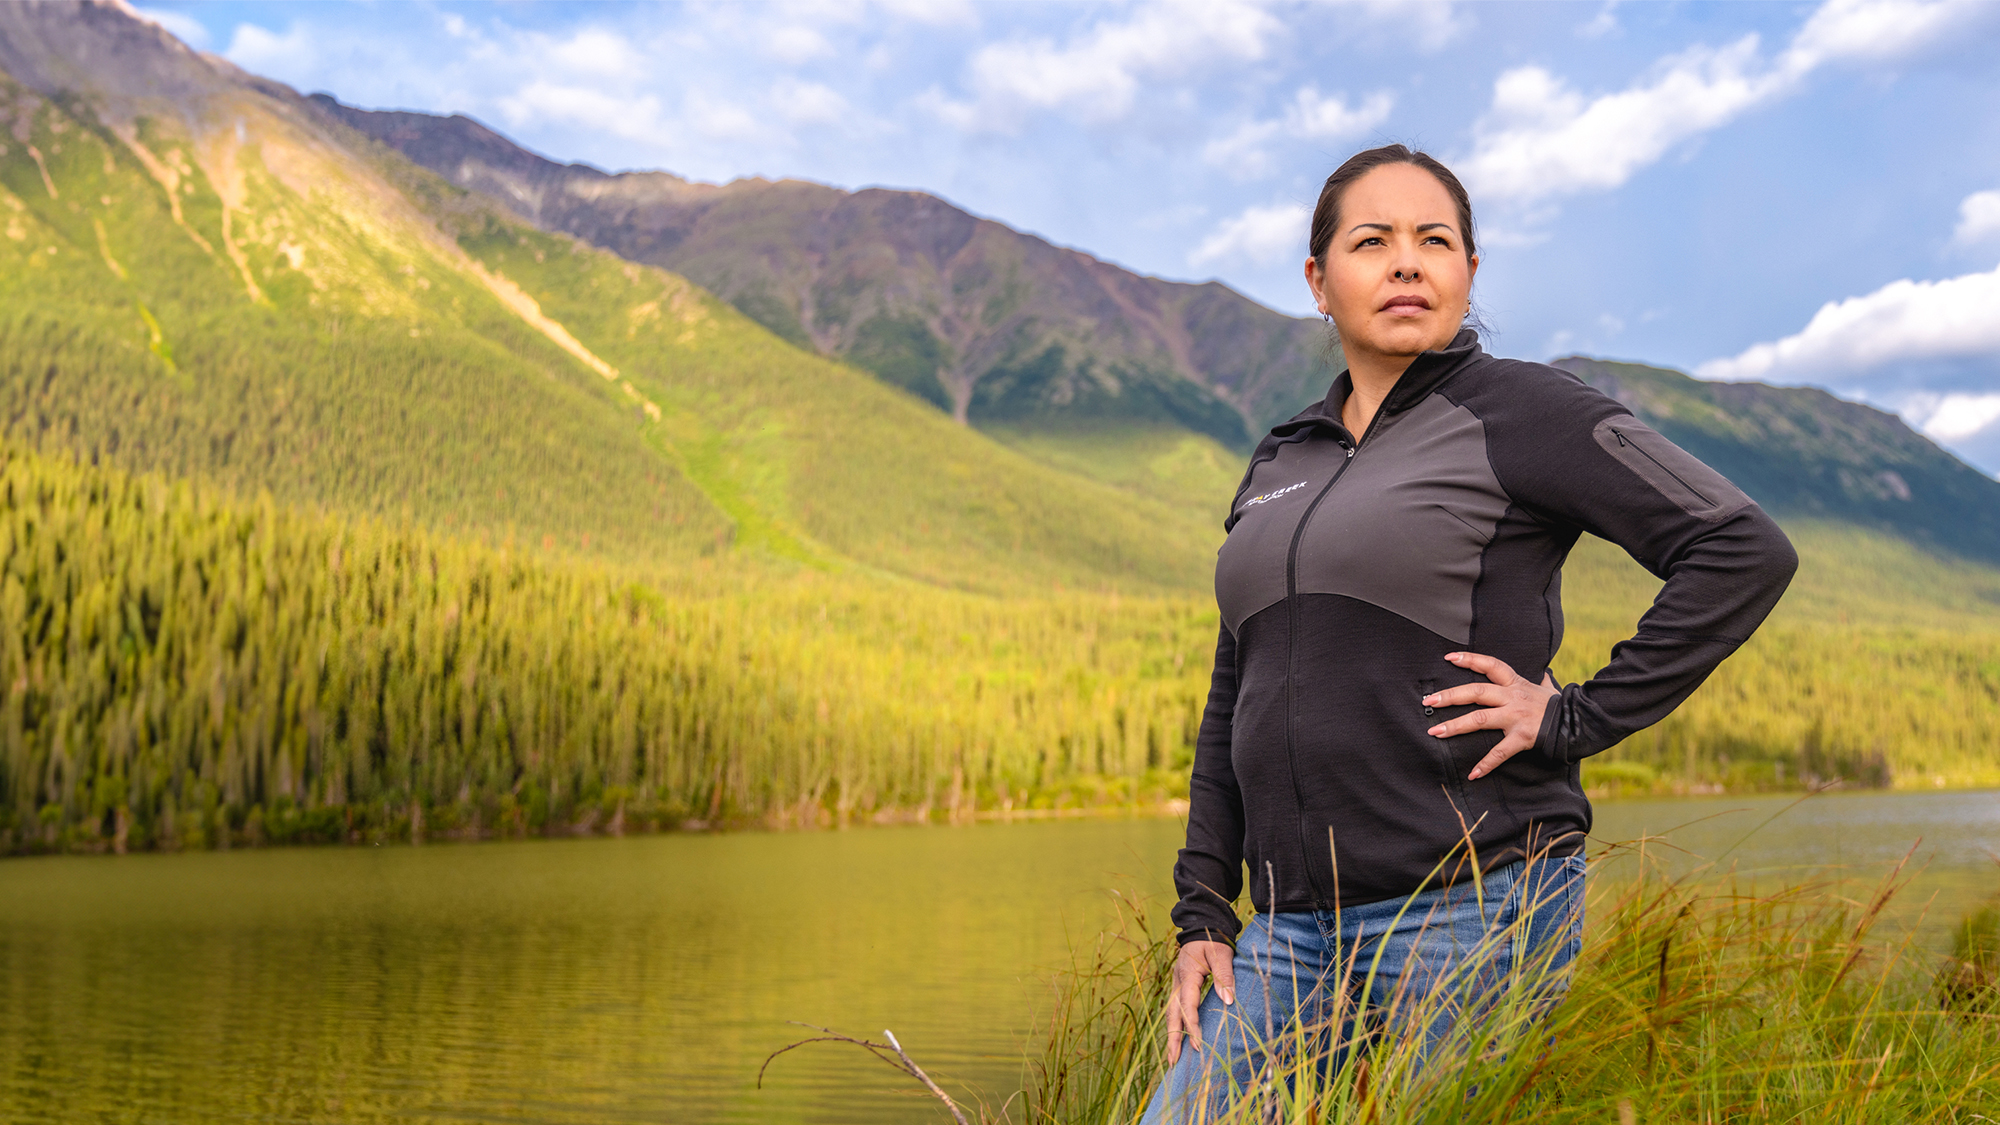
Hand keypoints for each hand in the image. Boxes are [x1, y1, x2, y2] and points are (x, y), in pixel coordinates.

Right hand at [1165, 939, 1234, 1065]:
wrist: (1200, 924)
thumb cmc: (1213, 938)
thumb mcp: (1221, 953)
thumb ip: (1224, 976)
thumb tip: (1227, 1000)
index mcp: (1187, 974)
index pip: (1187, 1004)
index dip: (1192, 1025)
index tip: (1197, 1043)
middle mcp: (1178, 981)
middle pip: (1172, 1013)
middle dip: (1173, 1038)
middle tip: (1173, 1062)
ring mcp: (1177, 984)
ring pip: (1171, 1013)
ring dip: (1172, 1035)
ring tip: (1173, 1058)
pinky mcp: (1180, 986)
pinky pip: (1175, 1009)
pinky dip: (1176, 1025)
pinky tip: (1178, 1038)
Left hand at [1422, 652, 1559, 779]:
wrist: (1578, 722)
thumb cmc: (1557, 706)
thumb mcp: (1547, 688)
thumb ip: (1541, 680)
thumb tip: (1544, 671)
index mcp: (1516, 684)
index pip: (1491, 665)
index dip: (1470, 659)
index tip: (1448, 657)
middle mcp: (1513, 697)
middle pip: (1477, 692)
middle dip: (1451, 696)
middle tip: (1430, 701)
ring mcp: (1516, 717)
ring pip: (1480, 719)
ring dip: (1455, 726)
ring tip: (1435, 732)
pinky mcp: (1521, 737)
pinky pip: (1500, 752)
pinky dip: (1486, 764)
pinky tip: (1473, 773)